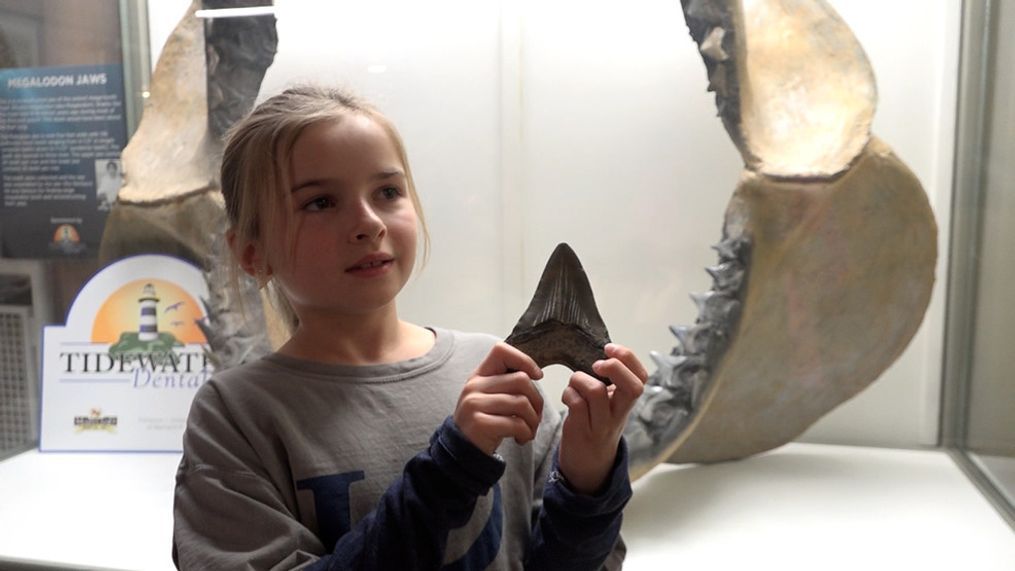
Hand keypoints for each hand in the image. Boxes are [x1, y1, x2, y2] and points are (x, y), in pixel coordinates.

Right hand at [454, 342, 544, 455]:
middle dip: (537, 400)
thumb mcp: (489, 397)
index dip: (524, 360)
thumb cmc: (485, 422)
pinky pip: (516, 423)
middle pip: (521, 380)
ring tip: (529, 430)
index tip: (537, 376)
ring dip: (533, 420)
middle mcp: (474, 387)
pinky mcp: (480, 424)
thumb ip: (506, 383)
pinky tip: (521, 439)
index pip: (501, 351)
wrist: (463, 451)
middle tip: (535, 416)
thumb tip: (536, 373)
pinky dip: (526, 433)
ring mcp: (475, 404)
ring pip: (522, 402)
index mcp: (479, 376)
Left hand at [558, 343, 647, 494]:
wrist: (588, 467)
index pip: (641, 379)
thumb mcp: (611, 407)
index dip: (629, 359)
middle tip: (596, 365)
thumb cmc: (596, 427)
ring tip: (575, 384)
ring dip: (580, 379)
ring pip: (596, 392)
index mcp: (626, 404)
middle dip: (614, 367)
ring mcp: (600, 425)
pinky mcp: (580, 432)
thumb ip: (611, 385)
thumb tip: (602, 355)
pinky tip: (567, 397)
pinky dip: (568, 393)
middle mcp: (618, 415)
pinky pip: (575, 404)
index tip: (610, 349)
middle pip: (631, 388)